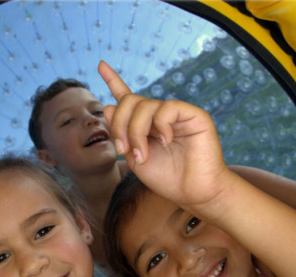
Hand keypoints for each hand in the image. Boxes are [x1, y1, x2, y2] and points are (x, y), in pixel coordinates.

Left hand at [98, 61, 228, 207]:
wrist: (194, 192)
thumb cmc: (167, 179)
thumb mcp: (135, 158)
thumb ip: (122, 134)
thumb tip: (109, 106)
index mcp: (146, 125)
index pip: (128, 97)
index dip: (114, 80)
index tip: (101, 65)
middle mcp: (160, 115)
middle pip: (130, 101)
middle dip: (120, 125)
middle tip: (124, 149)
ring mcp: (177, 114)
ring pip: (145, 105)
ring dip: (136, 132)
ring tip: (143, 155)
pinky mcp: (194, 115)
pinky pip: (167, 108)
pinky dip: (160, 126)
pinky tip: (166, 141)